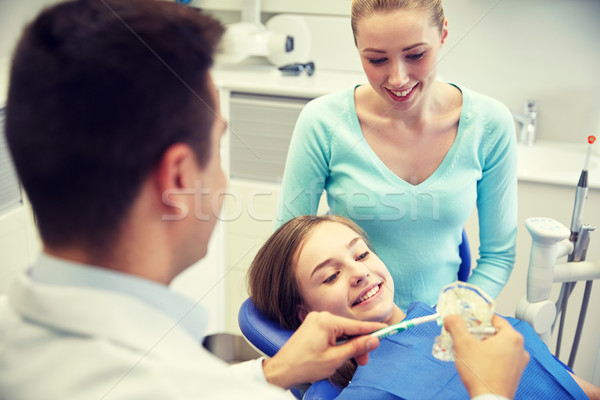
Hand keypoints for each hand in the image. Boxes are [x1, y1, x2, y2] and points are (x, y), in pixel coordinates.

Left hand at [263, 311, 384, 388]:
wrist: (282, 370)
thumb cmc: (305, 365)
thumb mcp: (335, 359)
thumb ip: (356, 348)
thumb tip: (374, 340)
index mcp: (327, 321)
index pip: (357, 325)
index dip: (374, 329)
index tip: (389, 329)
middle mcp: (321, 316)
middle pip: (350, 329)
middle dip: (359, 344)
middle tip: (363, 361)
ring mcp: (316, 320)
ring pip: (342, 331)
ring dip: (349, 345)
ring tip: (351, 361)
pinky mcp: (313, 326)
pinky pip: (332, 332)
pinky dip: (339, 343)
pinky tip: (340, 354)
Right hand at [444, 314, 529, 398]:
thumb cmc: (482, 375)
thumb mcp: (463, 344)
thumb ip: (456, 326)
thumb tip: (451, 318)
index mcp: (512, 337)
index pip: (494, 319)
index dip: (478, 319)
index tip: (468, 321)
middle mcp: (520, 349)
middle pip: (496, 333)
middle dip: (479, 334)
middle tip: (466, 337)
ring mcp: (518, 362)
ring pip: (498, 346)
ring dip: (483, 346)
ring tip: (469, 351)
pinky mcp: (514, 374)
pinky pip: (501, 359)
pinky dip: (490, 358)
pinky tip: (477, 362)